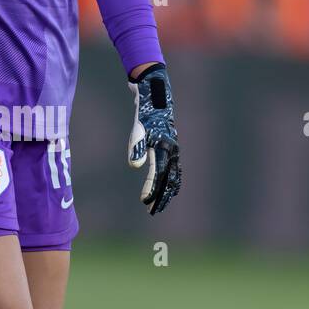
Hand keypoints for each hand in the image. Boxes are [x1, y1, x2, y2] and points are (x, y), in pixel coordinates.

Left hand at [127, 62, 180, 213]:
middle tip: (152, 212)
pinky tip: (163, 189)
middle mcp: (173, 151)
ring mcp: (174, 150)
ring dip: (166, 192)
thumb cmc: (145, 114)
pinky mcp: (171, 148)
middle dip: (162, 197)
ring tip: (157, 205)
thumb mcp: (137, 130)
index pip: (159, 175)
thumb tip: (134, 167)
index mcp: (165, 148)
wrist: (156, 97)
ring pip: (174, 177)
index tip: (145, 202)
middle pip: (170, 181)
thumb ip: (136, 148)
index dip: (152, 190)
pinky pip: (174, 170)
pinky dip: (170, 182)